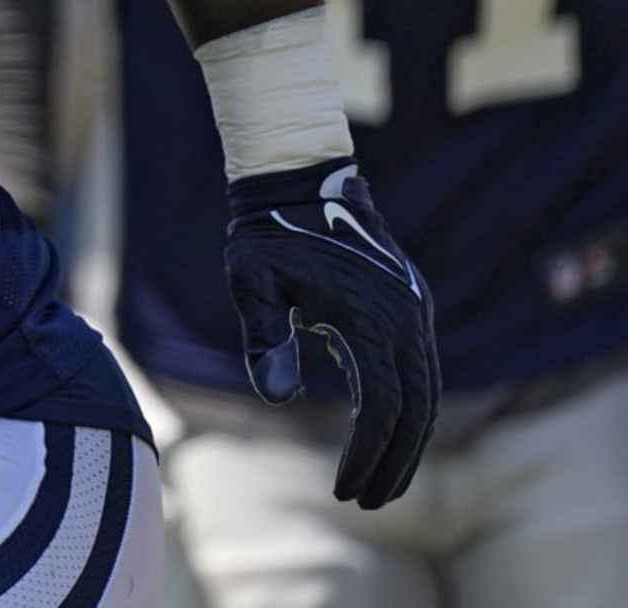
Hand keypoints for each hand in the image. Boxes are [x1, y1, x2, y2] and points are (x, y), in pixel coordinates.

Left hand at [224, 158, 438, 508]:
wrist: (298, 178)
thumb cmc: (266, 232)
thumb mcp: (252, 280)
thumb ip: (264, 335)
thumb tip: (274, 396)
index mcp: (368, 314)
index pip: (382, 406)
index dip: (367, 454)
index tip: (343, 491)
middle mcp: (404, 314)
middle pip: (418, 409)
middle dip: (397, 462)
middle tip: (367, 501)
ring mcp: (413, 307)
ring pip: (427, 391)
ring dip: (409, 440)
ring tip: (379, 479)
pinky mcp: (411, 302)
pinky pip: (421, 367)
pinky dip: (408, 405)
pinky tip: (378, 428)